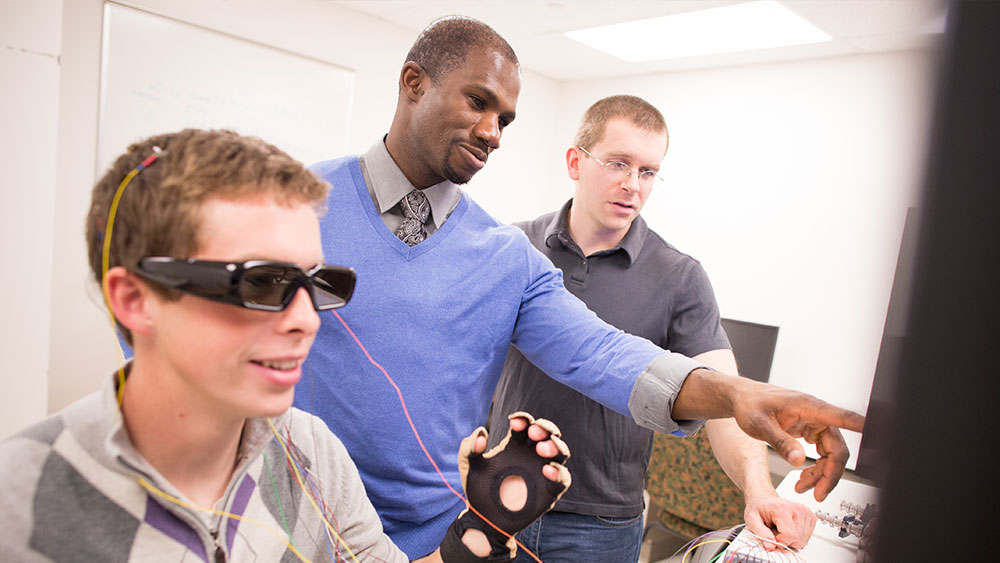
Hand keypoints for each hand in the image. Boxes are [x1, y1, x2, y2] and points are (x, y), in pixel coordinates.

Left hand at [447, 412, 570, 559]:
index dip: (523, 419)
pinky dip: (559, 472)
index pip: (526, 425)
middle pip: (548, 433)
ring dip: (554, 446)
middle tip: (533, 432)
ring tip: (541, 449)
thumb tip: (482, 433)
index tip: (514, 423)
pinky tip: (547, 470)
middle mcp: (532, 455)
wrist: (483, 519)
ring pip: (560, 452)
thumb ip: (469, 447)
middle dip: (545, 428)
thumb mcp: (469, 466)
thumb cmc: (478, 489)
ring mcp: (543, 472)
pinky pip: (563, 479)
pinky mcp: (550, 491)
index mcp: (515, 445)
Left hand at [729, 381, 863, 500]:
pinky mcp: (811, 430)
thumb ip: (779, 441)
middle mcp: (816, 414)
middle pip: (837, 447)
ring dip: (821, 474)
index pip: (840, 417)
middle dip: (830, 474)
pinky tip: (803, 478)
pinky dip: (815, 468)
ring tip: (803, 487)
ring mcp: (815, 422)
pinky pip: (822, 453)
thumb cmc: (750, 404)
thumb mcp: (759, 425)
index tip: (878, 432)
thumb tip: (798, 460)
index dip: (860, 426)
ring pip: (831, 453)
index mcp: (807, 406)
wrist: (742, 398)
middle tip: (817, 494)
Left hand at [743, 495, 816, 549]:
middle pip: (797, 540)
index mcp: (783, 508)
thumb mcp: (751, 519)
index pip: (790, 535)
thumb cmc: (760, 508)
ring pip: (802, 540)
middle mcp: (798, 509)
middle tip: (774, 531)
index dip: (779, 541)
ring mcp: (806, 513)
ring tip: (781, 529)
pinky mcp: (811, 517)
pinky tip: (788, 528)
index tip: (771, 535)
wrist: (766, 501)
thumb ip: (760, 533)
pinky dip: (796, 537)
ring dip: (790, 539)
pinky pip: (806, 538)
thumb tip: (770, 546)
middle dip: (784, 541)